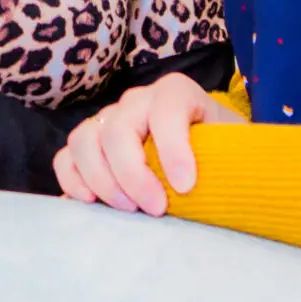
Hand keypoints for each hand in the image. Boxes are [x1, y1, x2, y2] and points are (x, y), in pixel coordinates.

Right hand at [53, 73, 239, 216]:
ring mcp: (109, 119)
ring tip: (128, 208)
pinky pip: (66, 156)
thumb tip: (224, 189)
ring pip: (84, 139)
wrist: (209, 151)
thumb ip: (229, 160)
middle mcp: (137, 100)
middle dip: (133, 174)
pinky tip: (91, 202)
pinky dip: (72, 179)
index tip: (185, 186)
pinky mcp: (90, 143)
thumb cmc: (222, 152)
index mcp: (176, 93)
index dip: (173, 147)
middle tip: (156, 209)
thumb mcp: (234, 148)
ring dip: (102, 179)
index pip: (167, 108)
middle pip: (119, 129)